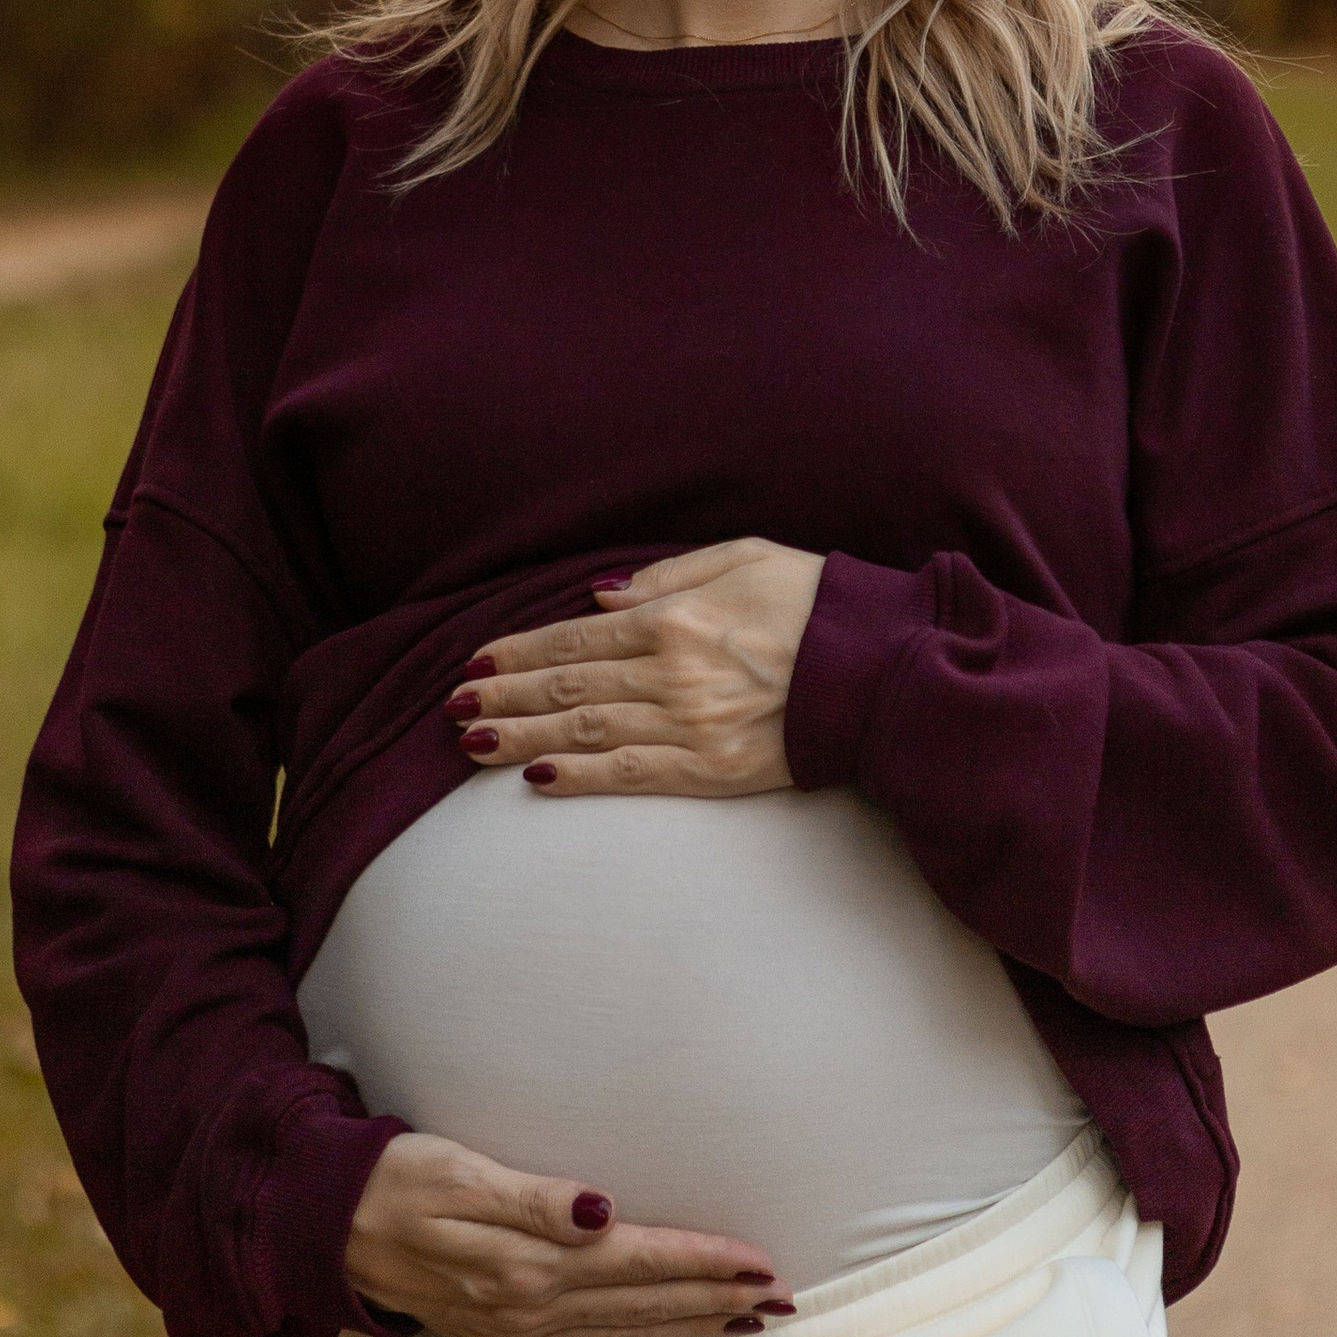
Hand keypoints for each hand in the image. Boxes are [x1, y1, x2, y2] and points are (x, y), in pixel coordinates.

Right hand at [346, 1133, 788, 1336]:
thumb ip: (535, 1199)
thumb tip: (601, 1212)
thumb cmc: (396, 1180)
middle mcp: (529, 1308)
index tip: (763, 1264)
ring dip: (691, 1331)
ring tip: (746, 1325)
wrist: (326, 1228)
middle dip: (717, 1301)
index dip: (705, 1263)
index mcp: (528, 1263)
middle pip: (644, 1304)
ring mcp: (514, 1336)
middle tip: (781, 1299)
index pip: (640, 1261)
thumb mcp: (461, 1170)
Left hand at [448, 537, 825, 798]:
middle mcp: (670, 671)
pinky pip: (631, 775)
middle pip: (567, 687)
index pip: (576, 639)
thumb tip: (599, 600)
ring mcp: (689, 724)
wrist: (883, 667)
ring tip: (472, 741)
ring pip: (584, 731)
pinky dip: (578, 777)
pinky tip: (535, 779)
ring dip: (522, 736)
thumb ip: (666, 576)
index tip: (478, 659)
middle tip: (452, 704)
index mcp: (675, 617)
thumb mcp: (745, 557)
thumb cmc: (818, 603)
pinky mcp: (712, 769)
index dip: (521, 651)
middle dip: (504, 694)